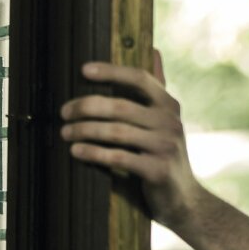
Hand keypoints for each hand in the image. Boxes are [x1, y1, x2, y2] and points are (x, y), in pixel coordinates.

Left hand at [60, 50, 202, 228]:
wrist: (185, 200)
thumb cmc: (164, 156)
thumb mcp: (165, 121)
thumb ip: (157, 89)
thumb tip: (154, 50)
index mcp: (170, 106)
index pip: (140, 79)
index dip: (111, 72)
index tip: (83, 71)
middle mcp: (171, 123)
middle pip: (120, 106)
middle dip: (86, 107)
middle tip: (63, 112)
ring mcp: (166, 147)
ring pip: (116, 132)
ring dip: (84, 130)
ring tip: (64, 132)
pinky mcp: (158, 170)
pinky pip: (118, 157)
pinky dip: (93, 153)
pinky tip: (77, 151)